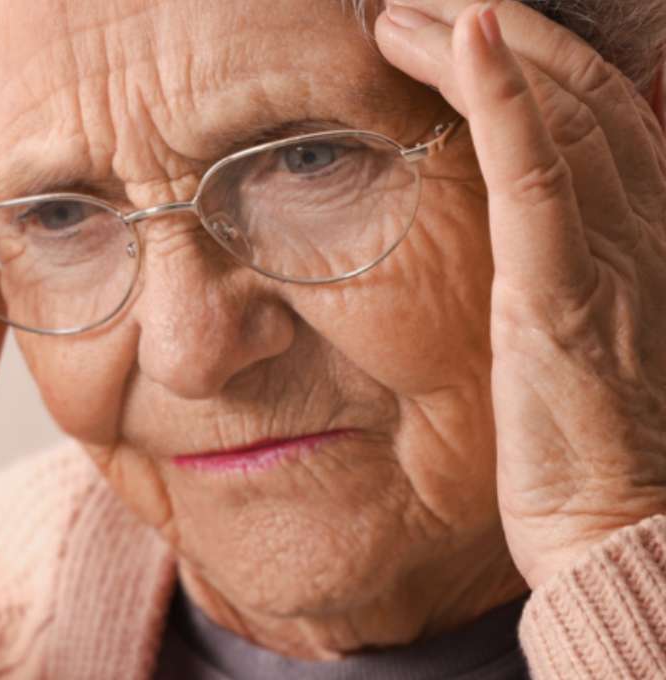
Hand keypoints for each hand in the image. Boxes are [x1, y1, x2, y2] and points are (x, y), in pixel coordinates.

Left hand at [376, 2, 665, 586]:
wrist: (626, 532)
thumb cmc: (594, 449)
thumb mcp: (582, 342)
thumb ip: (558, 276)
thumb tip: (507, 254)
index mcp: (647, 235)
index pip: (598, 110)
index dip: (531, 53)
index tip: (457, 23)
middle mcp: (644, 225)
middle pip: (577, 87)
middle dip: (494, 26)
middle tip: (404, 3)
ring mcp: (612, 252)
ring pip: (556, 107)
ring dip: (474, 40)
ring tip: (394, 13)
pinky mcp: (563, 291)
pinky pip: (535, 168)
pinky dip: (500, 93)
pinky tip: (464, 34)